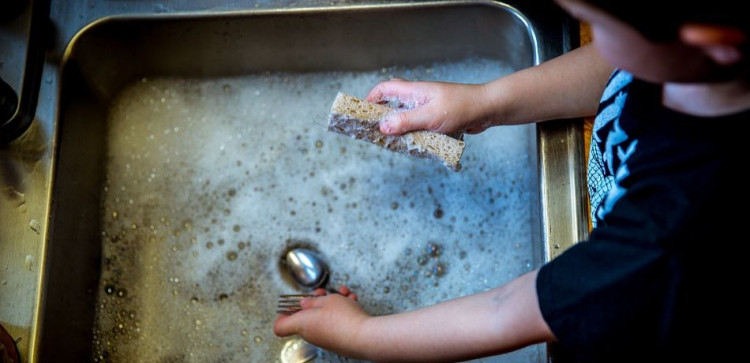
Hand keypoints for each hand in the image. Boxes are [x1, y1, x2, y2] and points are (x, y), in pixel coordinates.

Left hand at [274, 286, 369, 357]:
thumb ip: (312, 301)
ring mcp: (325, 338)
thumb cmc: (343, 319)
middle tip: (323, 293)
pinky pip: (336, 322)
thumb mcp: (326, 300)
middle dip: (316, 301)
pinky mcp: (338, 339)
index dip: (282, 314)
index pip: (280, 326)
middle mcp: (311, 334)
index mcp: (302, 324)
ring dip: (333, 302)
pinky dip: (343, 311)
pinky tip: (352, 301)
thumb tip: (304, 304)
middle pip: (305, 317)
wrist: (364, 336)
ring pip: (324, 316)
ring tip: (343, 294)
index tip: (289, 304)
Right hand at [366, 79, 491, 134]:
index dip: (371, 99)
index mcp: (414, 91)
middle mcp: (419, 98)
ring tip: (392, 143)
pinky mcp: (436, 119)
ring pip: (406, 118)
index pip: (385, 89)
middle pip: (393, 104)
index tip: (362, 113)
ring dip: (399, 129)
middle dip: (382, 117)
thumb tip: (382, 126)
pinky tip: (413, 146)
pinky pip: (418, 127)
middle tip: (374, 132)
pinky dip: (413, 135)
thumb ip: (406, 121)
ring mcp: (428, 108)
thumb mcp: (430, 116)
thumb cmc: (462, 107)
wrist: (487, 109)